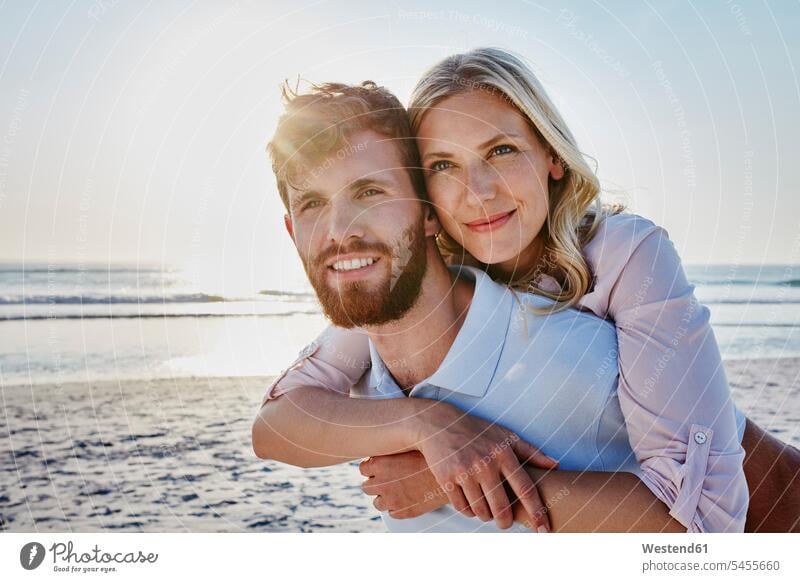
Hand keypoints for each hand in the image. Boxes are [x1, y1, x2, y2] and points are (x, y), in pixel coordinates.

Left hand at [360, 451, 447, 518]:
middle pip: (367, 487)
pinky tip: (408, 498)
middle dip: (377, 483)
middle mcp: (382, 482)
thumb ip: (392, 449)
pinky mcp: (403, 512)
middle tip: (390, 479)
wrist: (452, 474)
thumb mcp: (409, 446)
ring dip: (386, 497)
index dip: (372, 468)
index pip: (362, 468)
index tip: (381, 467)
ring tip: (399, 490)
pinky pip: (392, 513)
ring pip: (378, 503)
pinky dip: (398, 507)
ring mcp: (392, 498)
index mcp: (380, 463)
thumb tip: (382, 446)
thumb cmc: (432, 457)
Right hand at [412, 401, 557, 530]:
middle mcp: (485, 463)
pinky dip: (468, 511)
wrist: (440, 425)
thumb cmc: (477, 431)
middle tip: (504, 522)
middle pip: (502, 508)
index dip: (537, 511)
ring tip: (486, 508)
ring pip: (481, 511)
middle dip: (505, 522)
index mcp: (503, 454)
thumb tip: (556, 465)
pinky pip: (462, 508)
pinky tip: (470, 503)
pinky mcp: (447, 478)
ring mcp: (465, 472)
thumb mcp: (505, 436)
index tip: (544, 529)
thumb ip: (531, 452)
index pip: (526, 489)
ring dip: (485, 516)